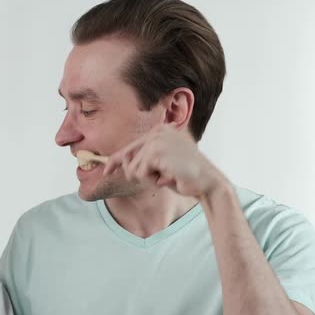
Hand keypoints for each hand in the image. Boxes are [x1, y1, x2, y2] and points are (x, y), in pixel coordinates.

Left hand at [103, 124, 227, 197]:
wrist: (208, 182)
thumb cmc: (185, 176)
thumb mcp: (162, 165)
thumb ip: (144, 161)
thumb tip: (121, 164)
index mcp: (161, 131)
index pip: (131, 146)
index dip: (116, 160)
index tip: (106, 170)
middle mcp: (158, 131)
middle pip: (128, 158)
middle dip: (137, 174)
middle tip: (160, 178)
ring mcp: (157, 140)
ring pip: (133, 168)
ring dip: (148, 178)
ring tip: (167, 176)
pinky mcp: (157, 151)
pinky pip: (140, 172)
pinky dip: (152, 180)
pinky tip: (168, 177)